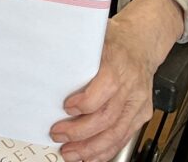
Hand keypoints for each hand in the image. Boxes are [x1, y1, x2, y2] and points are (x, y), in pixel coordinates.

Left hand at [51, 0, 183, 161]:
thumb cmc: (115, 40)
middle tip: (58, 135)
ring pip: (116, 132)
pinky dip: (106, 150)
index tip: (66, 107)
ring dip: (91, 147)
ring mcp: (138, 102)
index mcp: (118, 64)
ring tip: (70, 153)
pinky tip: (90, 156)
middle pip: (107, 116)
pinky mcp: (141, 113)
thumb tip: (45, 54)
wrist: (142, 43)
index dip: (85, 102)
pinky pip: (124, 136)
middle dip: (81, 131)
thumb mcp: (95, 37)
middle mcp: (130, 86)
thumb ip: (76, 49)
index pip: (105, 88)